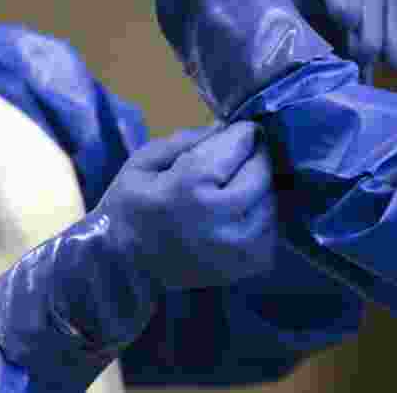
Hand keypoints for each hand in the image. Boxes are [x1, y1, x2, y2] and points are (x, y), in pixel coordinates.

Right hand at [97, 121, 276, 289]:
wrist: (125, 269)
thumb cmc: (130, 208)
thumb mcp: (144, 162)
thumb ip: (186, 139)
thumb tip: (226, 127)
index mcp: (190, 185)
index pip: (241, 143)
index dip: (242, 132)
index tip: (237, 131)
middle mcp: (220, 216)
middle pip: (262, 171)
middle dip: (253, 158)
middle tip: (236, 159)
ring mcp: (238, 246)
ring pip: (271, 199)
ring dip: (257, 188)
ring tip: (233, 188)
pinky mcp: (248, 266)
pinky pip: (271, 229)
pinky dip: (259, 217)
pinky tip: (236, 215)